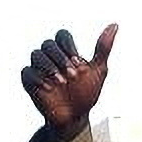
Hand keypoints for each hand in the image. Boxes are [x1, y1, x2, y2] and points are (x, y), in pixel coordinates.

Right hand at [21, 26, 117, 141]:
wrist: (75, 117)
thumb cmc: (86, 93)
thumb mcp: (99, 70)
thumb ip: (103, 48)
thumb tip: (115, 25)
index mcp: (66, 51)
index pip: (62, 36)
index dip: (69, 47)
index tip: (80, 66)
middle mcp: (51, 56)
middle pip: (48, 44)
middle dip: (61, 59)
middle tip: (73, 76)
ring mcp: (39, 68)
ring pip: (36, 54)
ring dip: (49, 67)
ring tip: (61, 82)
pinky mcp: (29, 81)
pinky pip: (27, 72)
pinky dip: (37, 78)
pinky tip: (49, 87)